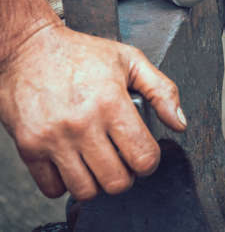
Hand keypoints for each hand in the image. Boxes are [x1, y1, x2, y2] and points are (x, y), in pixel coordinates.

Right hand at [0, 23, 185, 200]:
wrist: (31, 48)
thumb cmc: (79, 53)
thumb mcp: (129, 59)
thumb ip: (161, 90)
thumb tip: (179, 123)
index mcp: (111, 101)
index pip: (143, 157)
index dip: (149, 161)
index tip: (142, 153)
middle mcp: (82, 123)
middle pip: (116, 181)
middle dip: (125, 174)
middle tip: (120, 158)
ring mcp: (54, 137)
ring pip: (85, 190)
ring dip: (96, 181)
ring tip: (96, 160)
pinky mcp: (30, 145)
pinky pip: (52, 188)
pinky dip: (64, 182)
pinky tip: (71, 162)